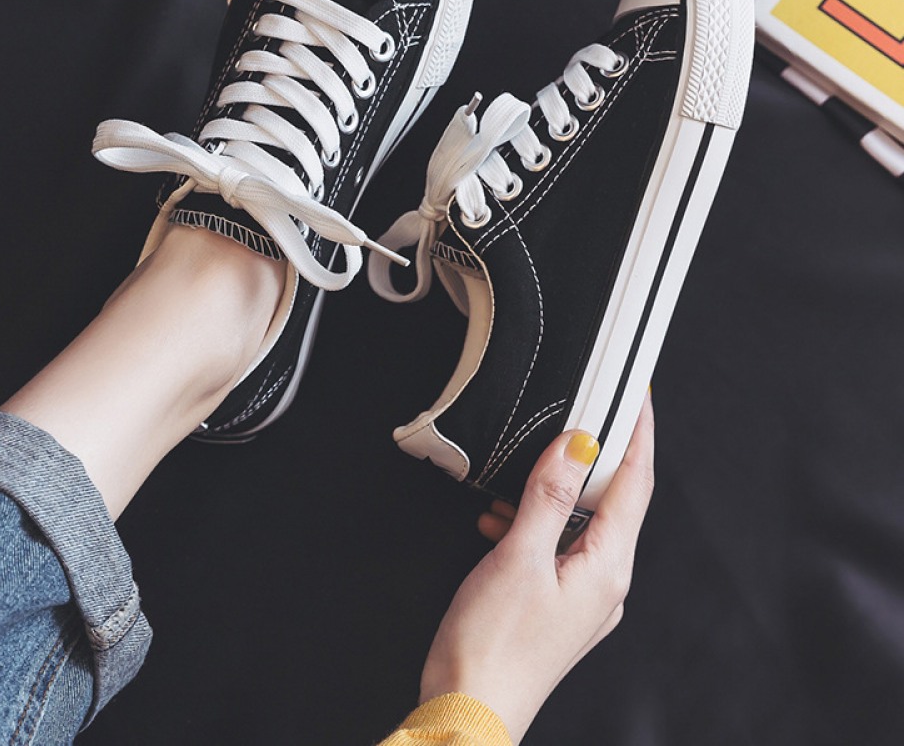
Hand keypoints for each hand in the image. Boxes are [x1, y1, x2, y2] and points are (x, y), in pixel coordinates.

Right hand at [419, 393, 654, 743]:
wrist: (469, 711)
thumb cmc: (493, 645)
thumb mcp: (519, 556)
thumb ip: (549, 495)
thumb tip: (579, 444)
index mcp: (608, 567)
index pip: (636, 483)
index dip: (639, 435)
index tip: (639, 396)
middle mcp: (606, 583)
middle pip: (613, 500)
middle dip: (596, 457)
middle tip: (580, 416)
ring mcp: (583, 598)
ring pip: (580, 523)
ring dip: (555, 492)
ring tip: (522, 475)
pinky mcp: (556, 606)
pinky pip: (557, 547)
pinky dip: (535, 524)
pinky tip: (499, 521)